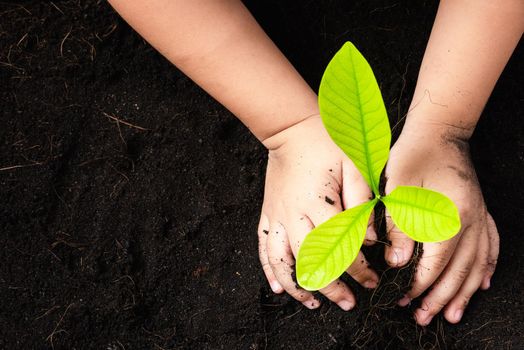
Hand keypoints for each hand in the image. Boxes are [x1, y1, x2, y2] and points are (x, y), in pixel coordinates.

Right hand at [258, 115, 378, 310]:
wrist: (291, 128)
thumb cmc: (327, 143)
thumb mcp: (354, 164)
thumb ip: (362, 201)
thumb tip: (370, 238)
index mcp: (317, 202)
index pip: (339, 246)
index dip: (357, 269)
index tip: (372, 280)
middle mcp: (293, 214)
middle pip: (309, 261)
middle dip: (331, 287)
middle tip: (349, 302)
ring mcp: (276, 216)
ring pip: (281, 262)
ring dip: (296, 287)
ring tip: (313, 304)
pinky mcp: (268, 214)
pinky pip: (264, 248)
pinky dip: (270, 271)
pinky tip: (278, 288)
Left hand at [384, 121, 498, 324]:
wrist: (437, 132)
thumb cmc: (412, 157)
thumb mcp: (397, 190)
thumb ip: (399, 227)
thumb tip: (397, 263)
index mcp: (449, 217)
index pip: (436, 264)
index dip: (420, 285)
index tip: (403, 299)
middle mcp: (471, 222)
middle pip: (459, 271)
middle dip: (439, 298)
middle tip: (423, 318)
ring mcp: (479, 217)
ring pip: (477, 264)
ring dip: (465, 292)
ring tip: (453, 315)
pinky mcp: (480, 211)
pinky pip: (491, 246)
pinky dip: (488, 267)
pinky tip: (485, 283)